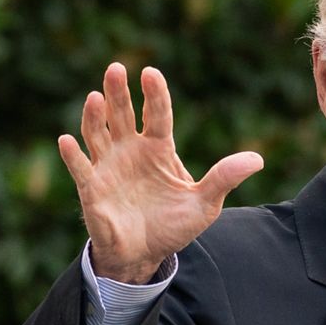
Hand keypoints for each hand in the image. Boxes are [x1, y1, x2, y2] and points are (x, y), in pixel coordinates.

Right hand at [57, 63, 263, 283]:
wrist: (145, 255)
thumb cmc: (173, 226)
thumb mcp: (205, 203)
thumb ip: (224, 178)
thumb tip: (258, 159)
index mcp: (158, 149)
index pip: (157, 115)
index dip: (154, 94)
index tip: (151, 73)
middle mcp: (130, 151)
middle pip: (122, 114)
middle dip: (119, 92)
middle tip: (117, 68)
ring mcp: (108, 167)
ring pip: (98, 134)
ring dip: (94, 116)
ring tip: (95, 97)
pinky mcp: (92, 188)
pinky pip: (80, 168)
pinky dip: (73, 155)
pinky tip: (67, 140)